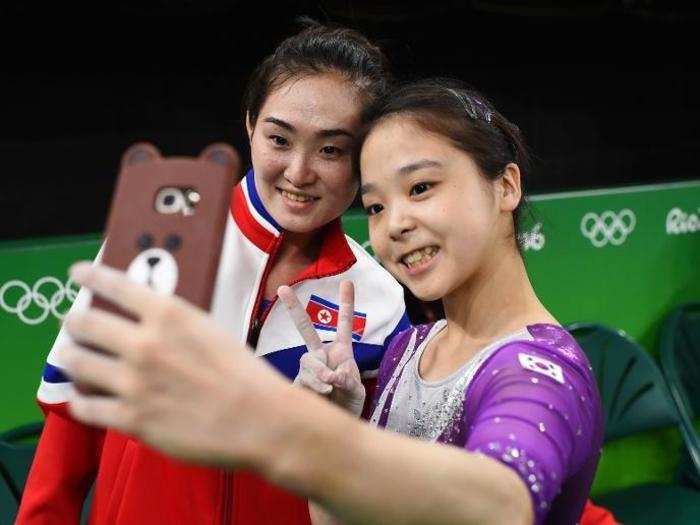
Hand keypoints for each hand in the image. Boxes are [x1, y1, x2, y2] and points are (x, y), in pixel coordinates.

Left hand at [61, 262, 289, 467]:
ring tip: (71, 359)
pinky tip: (84, 398)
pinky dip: (81, 401)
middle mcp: (143, 344)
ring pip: (75, 363)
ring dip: (69, 358)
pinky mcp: (131, 419)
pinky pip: (85, 407)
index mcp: (168, 315)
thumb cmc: (242, 372)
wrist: (258, 418)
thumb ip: (173, 323)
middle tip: (72, 325)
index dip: (89, 275)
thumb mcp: (209, 330)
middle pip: (84, 323)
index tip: (77, 274)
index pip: (115, 284)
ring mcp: (133, 383)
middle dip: (73, 322)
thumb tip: (146, 321)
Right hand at [278, 281, 365, 416]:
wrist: (336, 424)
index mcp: (341, 351)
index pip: (344, 324)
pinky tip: (324, 394)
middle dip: (293, 308)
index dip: (346, 303)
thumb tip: (332, 375)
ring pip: (308, 361)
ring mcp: (309, 368)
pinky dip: (316, 386)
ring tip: (330, 387)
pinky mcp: (299, 383)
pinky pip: (304, 379)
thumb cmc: (349, 404)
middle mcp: (321, 355)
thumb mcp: (357, 391)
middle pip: (305, 329)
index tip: (348, 281)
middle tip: (282, 288)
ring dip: (319, 372)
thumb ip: (349, 380)